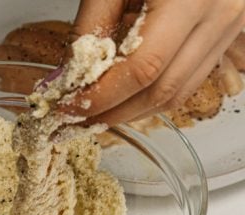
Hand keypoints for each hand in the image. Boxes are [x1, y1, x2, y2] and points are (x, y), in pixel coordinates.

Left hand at [61, 0, 244, 124]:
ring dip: (132, 111)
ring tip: (93, 114)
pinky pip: (191, 78)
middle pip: (161, 91)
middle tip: (73, 121)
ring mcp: (231, 25)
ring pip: (179, 92)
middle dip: (112, 114)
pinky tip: (123, 96)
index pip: (141, 69)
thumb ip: (91, 26)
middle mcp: (220, 14)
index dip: (100, 97)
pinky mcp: (229, 31)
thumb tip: (64, 79)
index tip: (65, 109)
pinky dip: (154, 94)